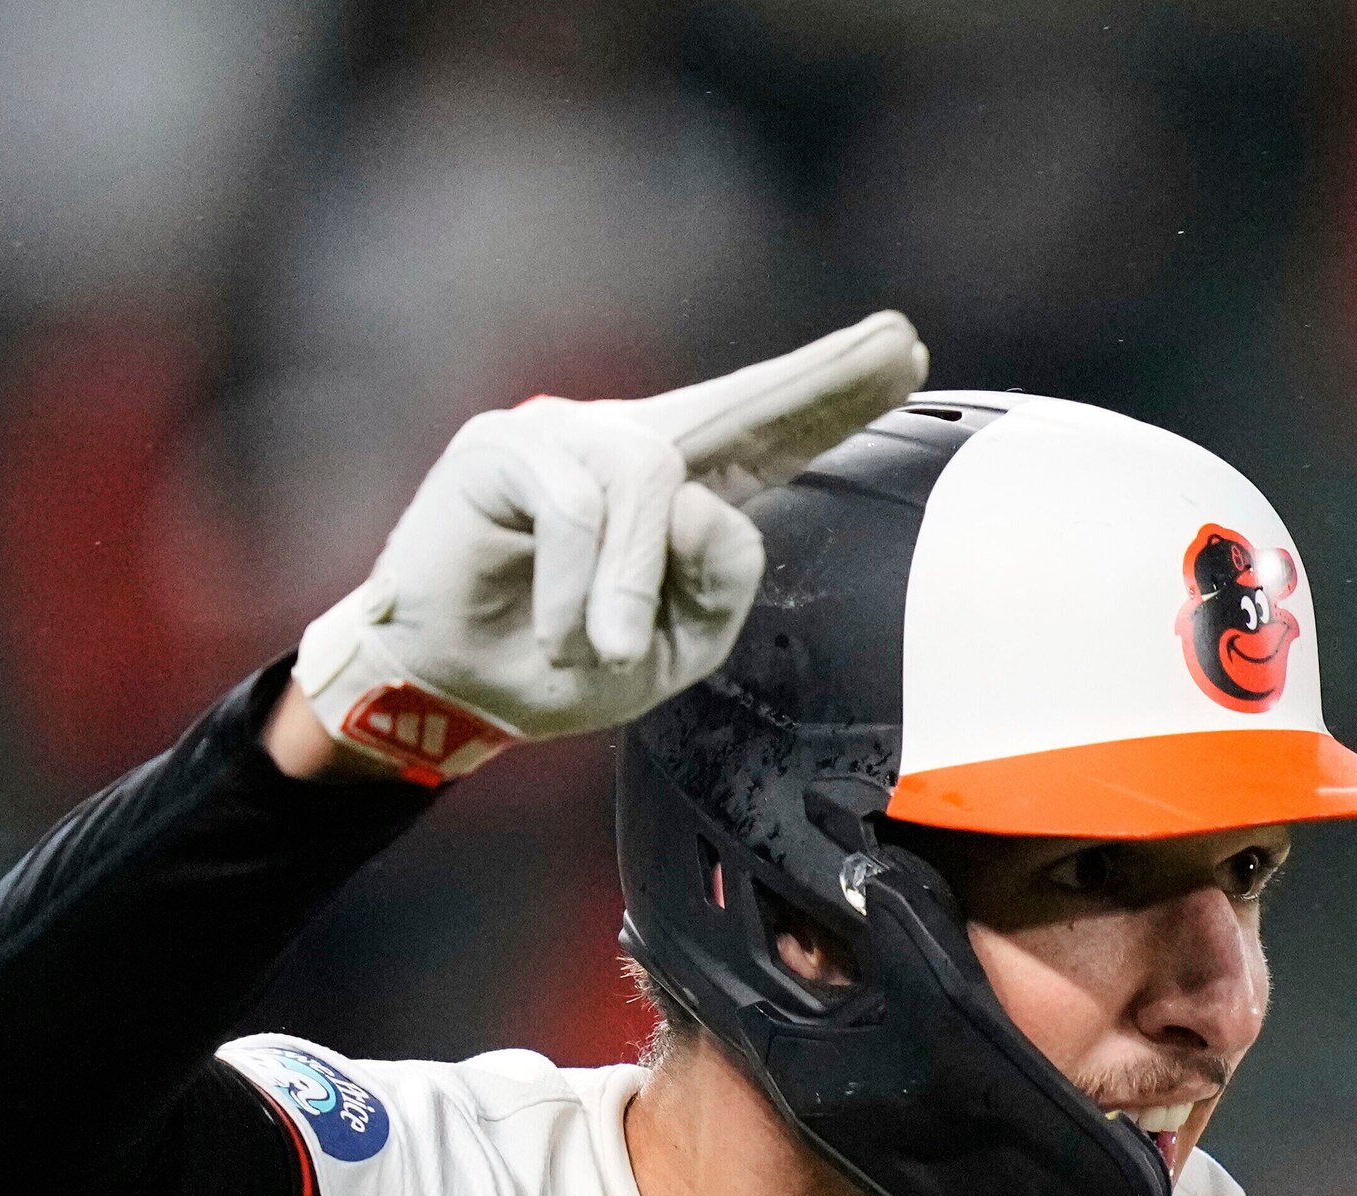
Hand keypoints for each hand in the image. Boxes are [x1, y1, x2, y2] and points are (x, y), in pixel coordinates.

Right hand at [288, 309, 927, 784]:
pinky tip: (564, 634)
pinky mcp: (503, 449)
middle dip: (821, 379)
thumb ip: (716, 588)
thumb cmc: (553, 666)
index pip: (768, 436)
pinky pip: (576, 508)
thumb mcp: (667, 652)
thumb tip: (713, 507)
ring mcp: (568, 435)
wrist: (448, 690)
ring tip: (606, 648)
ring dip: (634, 583)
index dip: (833, 398)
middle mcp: (630, 447)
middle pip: (738, 402)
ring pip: (648, 482)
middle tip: (900, 344)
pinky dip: (577, 585)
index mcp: (677, 495)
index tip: (908, 353)